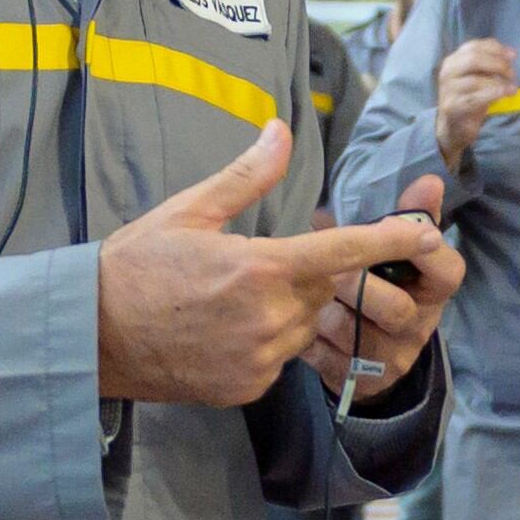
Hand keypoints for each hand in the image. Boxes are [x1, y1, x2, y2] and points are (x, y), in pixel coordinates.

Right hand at [93, 120, 441, 410]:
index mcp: (261, 267)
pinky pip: (279, 358)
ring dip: (286, 309)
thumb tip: (281, 132)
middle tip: (255, 262)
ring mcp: (261, 358)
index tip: (428, 231)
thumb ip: (247, 176)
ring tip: (228, 298)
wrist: (91, 334)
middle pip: (323, 290)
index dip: (390, 239)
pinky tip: (222, 329)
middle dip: (304, 273)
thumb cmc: (135, 265)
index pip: (343, 251)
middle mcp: (270, 318)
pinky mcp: (250, 387)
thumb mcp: (189, 209)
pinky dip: (265, 341)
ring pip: (303, 326)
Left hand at [303, 172, 462, 400]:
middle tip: (325, 268)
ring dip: (321, 309)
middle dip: (352, 283)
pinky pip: (325, 357)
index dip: (417, 250)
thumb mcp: (394, 249)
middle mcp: (421, 326)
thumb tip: (431, 178)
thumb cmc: (378, 282)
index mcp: (435, 289)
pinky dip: (305, 336)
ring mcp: (392, 357)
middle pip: (394, 304)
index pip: (446, 269)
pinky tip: (295, 322)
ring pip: (352, 332)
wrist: (365, 353)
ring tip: (303, 295)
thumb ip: (407, 214)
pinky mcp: (359, 379)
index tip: (385, 230)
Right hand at [432, 38, 518, 167]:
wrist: (452, 126)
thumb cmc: (469, 98)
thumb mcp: (478, 77)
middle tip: (513, 74)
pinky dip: (493, 95)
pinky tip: (505, 95)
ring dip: (499, 82)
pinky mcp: (453, 106)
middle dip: (498, 64)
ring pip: (475, 80)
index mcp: (454, 60)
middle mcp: (448, 71)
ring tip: (512, 88)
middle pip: (474, 58)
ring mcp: (449, 89)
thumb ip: (489, 64)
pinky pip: (475, 98)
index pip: (474, 46)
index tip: (513, 56)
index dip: (496, 48)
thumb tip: (511, 54)